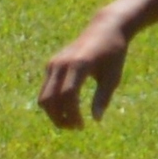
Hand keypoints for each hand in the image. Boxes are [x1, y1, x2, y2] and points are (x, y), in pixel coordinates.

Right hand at [39, 14, 131, 129]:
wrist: (104, 30)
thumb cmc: (113, 55)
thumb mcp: (113, 77)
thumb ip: (103, 98)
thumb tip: (95, 119)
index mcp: (79, 65)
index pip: (68, 94)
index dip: (72, 113)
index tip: (82, 125)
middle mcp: (61, 63)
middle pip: (50, 98)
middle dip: (60, 117)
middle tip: (76, 128)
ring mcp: (53, 64)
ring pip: (44, 96)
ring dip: (54, 113)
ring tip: (72, 123)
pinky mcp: (51, 65)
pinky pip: (46, 89)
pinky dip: (53, 104)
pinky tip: (68, 112)